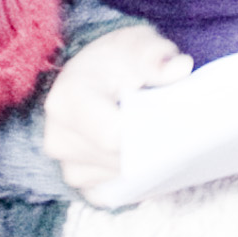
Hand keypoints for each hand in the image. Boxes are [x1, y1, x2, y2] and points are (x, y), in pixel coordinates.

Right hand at [43, 25, 189, 202]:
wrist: (95, 75)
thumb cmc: (117, 59)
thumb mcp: (136, 44)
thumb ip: (156, 56)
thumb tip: (179, 68)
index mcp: (67, 99)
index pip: (112, 135)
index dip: (146, 132)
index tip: (170, 122)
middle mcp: (58, 138)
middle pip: (119, 161)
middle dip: (149, 148)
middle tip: (170, 128)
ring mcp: (67, 166)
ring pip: (121, 178)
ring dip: (143, 164)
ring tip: (154, 137)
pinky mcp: (81, 184)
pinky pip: (116, 192)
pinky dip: (135, 179)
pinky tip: (147, 159)